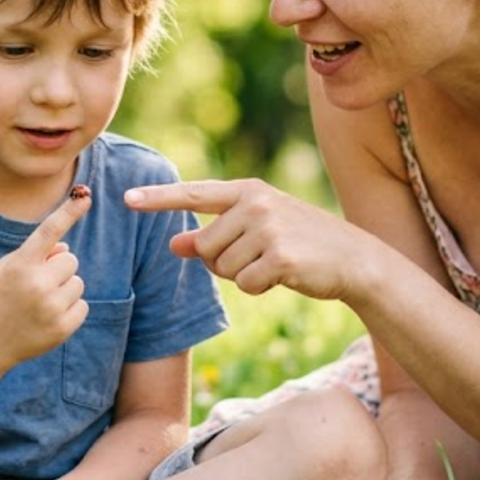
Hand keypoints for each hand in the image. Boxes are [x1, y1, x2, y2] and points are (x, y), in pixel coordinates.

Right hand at [0, 191, 92, 370]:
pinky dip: (70, 309)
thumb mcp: (7, 269)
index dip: (69, 212)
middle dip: (59, 268)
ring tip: (40, 303)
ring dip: (64, 289)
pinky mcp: (62, 328)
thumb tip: (68, 250)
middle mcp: (37, 284)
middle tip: (38, 284)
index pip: (48, 231)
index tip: (85, 196)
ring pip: (78, 283)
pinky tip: (48, 318)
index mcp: (20, 264)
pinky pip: (82, 306)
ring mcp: (51, 308)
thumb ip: (37, 255)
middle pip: (71, 260)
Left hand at [124, 178, 369, 298]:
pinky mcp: (280, 256)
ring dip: (243, 275)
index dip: (158, 198)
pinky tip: (284, 276)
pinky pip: (245, 284)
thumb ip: (216, 233)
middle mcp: (256, 204)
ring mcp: (269, 229)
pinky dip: (259, 288)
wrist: (353, 258)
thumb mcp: (258, 229)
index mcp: (248, 191)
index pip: (194, 194)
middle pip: (205, 247)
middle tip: (259, 256)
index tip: (126, 198)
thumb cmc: (301, 242)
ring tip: (274, 262)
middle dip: (223, 262)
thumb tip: (174, 244)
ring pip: (222, 269)